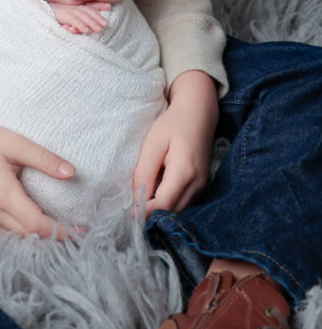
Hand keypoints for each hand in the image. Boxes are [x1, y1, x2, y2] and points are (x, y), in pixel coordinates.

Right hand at [0, 100, 74, 237]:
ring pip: (12, 242)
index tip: (80, 230)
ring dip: (34, 241)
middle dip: (52, 239)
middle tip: (73, 233)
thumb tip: (72, 173)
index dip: (61, 232)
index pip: (37, 226)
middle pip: (27, 238)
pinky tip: (28, 231)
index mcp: (2, 195)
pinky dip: (16, 239)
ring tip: (55, 233)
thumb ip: (45, 159)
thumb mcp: (16, 143)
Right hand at [52, 2, 109, 33]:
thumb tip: (86, 27)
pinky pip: (72, 20)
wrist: (37, 12)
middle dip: (96, 17)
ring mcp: (65, 10)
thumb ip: (75, 20)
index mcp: (72, 5)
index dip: (98, 5)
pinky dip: (79, 24)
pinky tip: (85, 30)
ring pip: (81, 15)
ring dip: (90, 22)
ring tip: (98, 29)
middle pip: (86, 10)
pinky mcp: (60, 15)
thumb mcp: (65, 17)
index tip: (109, 6)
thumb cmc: (51, 15)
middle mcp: (70, 6)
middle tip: (105, 25)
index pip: (87, 5)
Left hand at [133, 70, 218, 215]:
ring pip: (178, 211)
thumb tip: (136, 198)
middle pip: (172, 213)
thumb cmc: (173, 124)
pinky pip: (183, 203)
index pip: (163, 205)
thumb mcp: (153, 144)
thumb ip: (144, 172)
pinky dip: (168, 203)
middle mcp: (197, 184)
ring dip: (160, 210)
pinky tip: (154, 194)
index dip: (144, 213)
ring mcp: (201, 186)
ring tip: (139, 203)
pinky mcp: (200, 185)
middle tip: (129, 212)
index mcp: (184, 173)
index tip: (126, 214)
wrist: (198, 113)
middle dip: (151, 215)